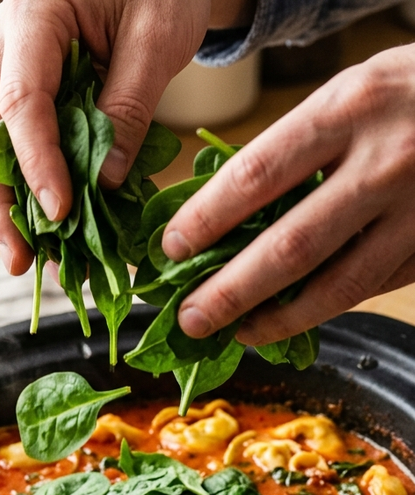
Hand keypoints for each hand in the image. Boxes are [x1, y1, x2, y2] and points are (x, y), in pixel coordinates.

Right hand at [0, 0, 252, 274]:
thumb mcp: (158, 40)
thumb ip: (128, 108)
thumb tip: (104, 184)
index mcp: (33, 17)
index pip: (21, 102)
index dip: (36, 165)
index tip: (59, 215)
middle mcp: (2, 45)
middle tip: (20, 261)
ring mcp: (2, 70)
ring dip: (4, 208)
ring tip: (31, 261)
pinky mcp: (17, 93)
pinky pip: (9, 150)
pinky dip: (24, 193)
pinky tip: (46, 233)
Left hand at [162, 44, 414, 345]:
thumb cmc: (406, 94)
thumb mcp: (347, 94)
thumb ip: (293, 149)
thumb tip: (223, 216)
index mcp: (348, 110)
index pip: (257, 175)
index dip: (205, 220)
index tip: (171, 249)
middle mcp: (384, 164)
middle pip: (290, 247)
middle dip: (230, 292)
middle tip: (191, 319)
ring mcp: (413, 214)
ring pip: (335, 287)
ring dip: (276, 320)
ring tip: (237, 333)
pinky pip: (368, 289)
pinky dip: (322, 309)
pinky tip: (289, 318)